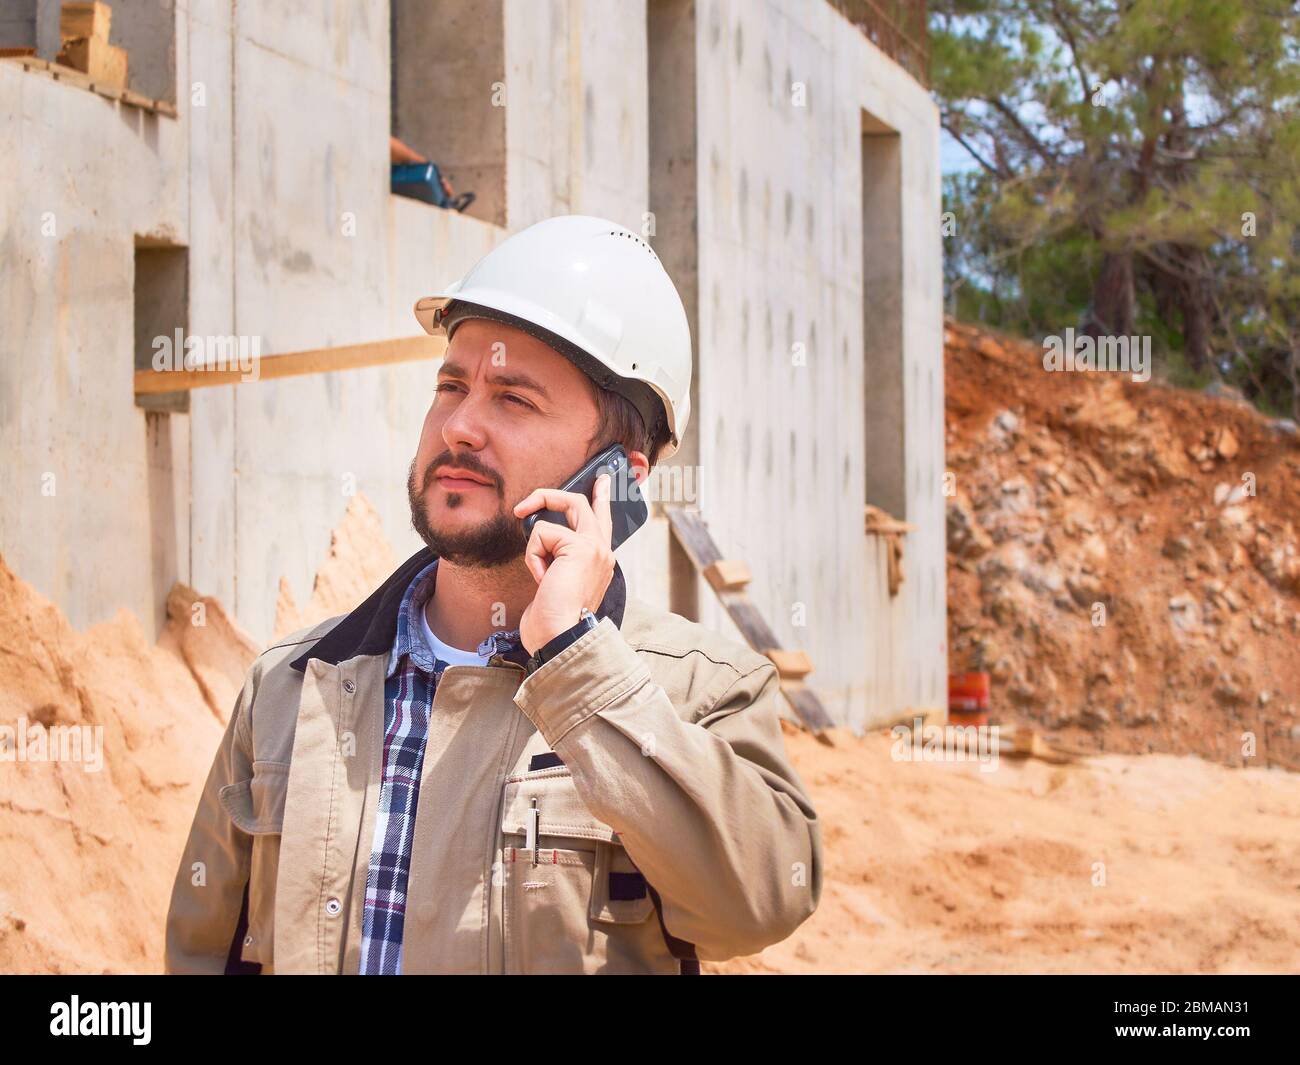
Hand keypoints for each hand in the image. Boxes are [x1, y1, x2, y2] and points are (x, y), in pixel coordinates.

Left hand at [512, 474, 614, 653]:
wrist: (561, 637)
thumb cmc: (555, 620)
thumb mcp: (558, 584)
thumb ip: (559, 561)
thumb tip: (542, 538)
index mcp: (601, 562)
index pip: (604, 521)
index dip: (602, 498)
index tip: (602, 480)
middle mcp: (603, 551)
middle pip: (581, 502)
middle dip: (551, 496)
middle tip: (526, 504)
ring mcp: (595, 547)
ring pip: (564, 506)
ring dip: (537, 542)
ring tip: (540, 574)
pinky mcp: (581, 546)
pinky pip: (542, 533)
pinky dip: (534, 556)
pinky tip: (542, 579)